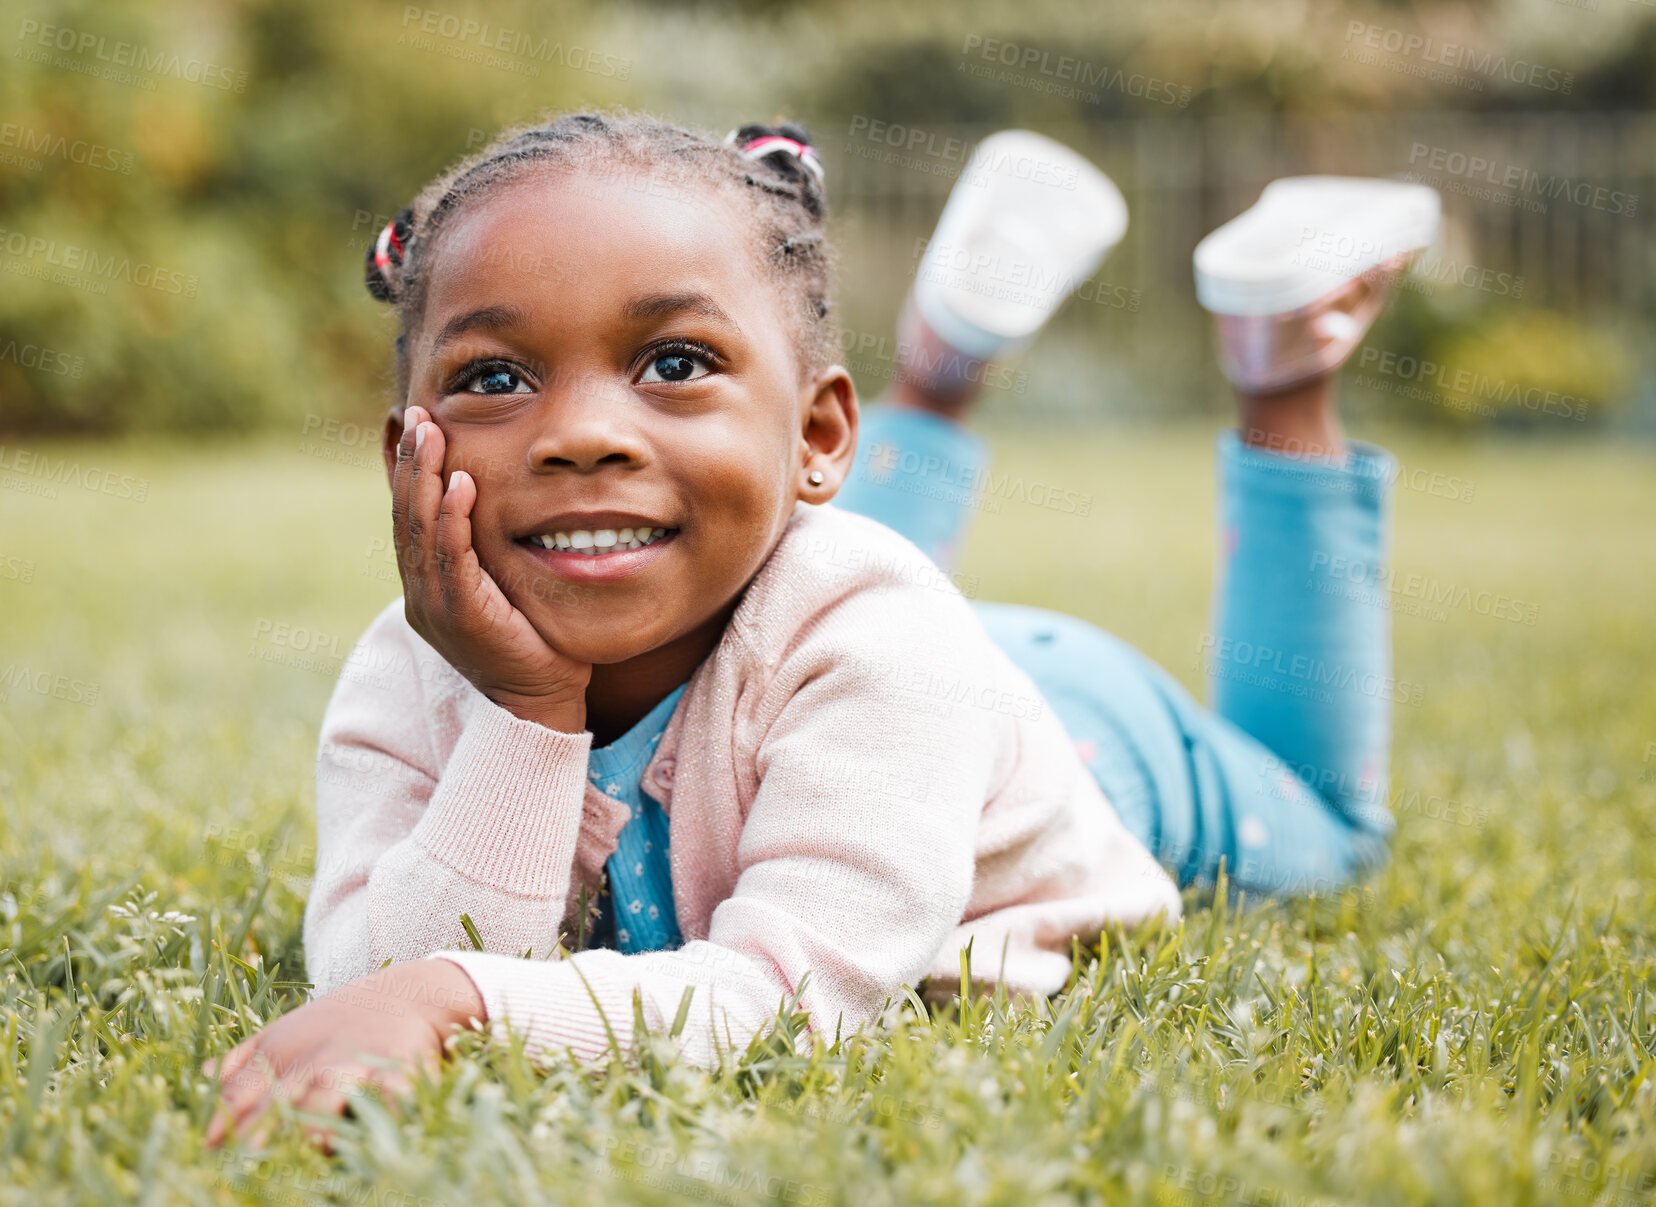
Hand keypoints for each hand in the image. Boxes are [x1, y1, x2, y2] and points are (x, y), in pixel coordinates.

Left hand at [203, 959, 484, 1150]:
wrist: (407, 993)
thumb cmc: (335, 1024)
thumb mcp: (281, 1034)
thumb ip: (239, 1062)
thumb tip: (196, 1082)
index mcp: (279, 1054)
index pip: (239, 1093)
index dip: (219, 1123)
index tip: (202, 1153)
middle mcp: (313, 1059)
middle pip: (278, 1101)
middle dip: (258, 1133)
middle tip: (240, 1163)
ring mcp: (355, 1064)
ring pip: (329, 1094)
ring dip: (313, 1123)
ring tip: (304, 1149)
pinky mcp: (398, 1070)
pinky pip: (389, 1095)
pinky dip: (381, 1113)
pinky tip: (370, 1137)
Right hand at [393, 404, 591, 731]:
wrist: (538, 704)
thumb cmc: (530, 643)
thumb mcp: (502, 589)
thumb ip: (488, 553)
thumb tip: (493, 504)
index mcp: (425, 586)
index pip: (410, 518)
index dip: (408, 471)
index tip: (415, 426)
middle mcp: (420, 595)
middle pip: (406, 517)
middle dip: (410, 464)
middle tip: (417, 417)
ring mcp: (436, 608)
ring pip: (422, 532)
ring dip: (425, 479)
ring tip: (431, 436)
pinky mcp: (462, 618)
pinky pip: (453, 561)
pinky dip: (454, 520)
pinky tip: (460, 484)